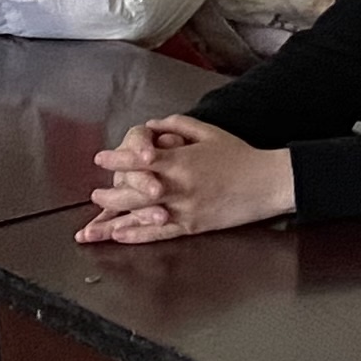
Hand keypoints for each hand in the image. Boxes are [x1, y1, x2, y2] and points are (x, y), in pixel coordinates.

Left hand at [78, 117, 295, 241]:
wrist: (266, 183)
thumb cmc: (240, 155)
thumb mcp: (209, 131)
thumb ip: (178, 124)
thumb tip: (153, 125)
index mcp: (180, 160)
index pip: (139, 159)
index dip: (116, 159)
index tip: (101, 158)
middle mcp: (177, 186)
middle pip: (132, 192)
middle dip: (109, 195)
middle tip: (94, 195)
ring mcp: (183, 209)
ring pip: (140, 216)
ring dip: (114, 222)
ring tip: (94, 227)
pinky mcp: (192, 226)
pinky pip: (159, 233)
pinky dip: (137, 235)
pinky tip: (122, 236)